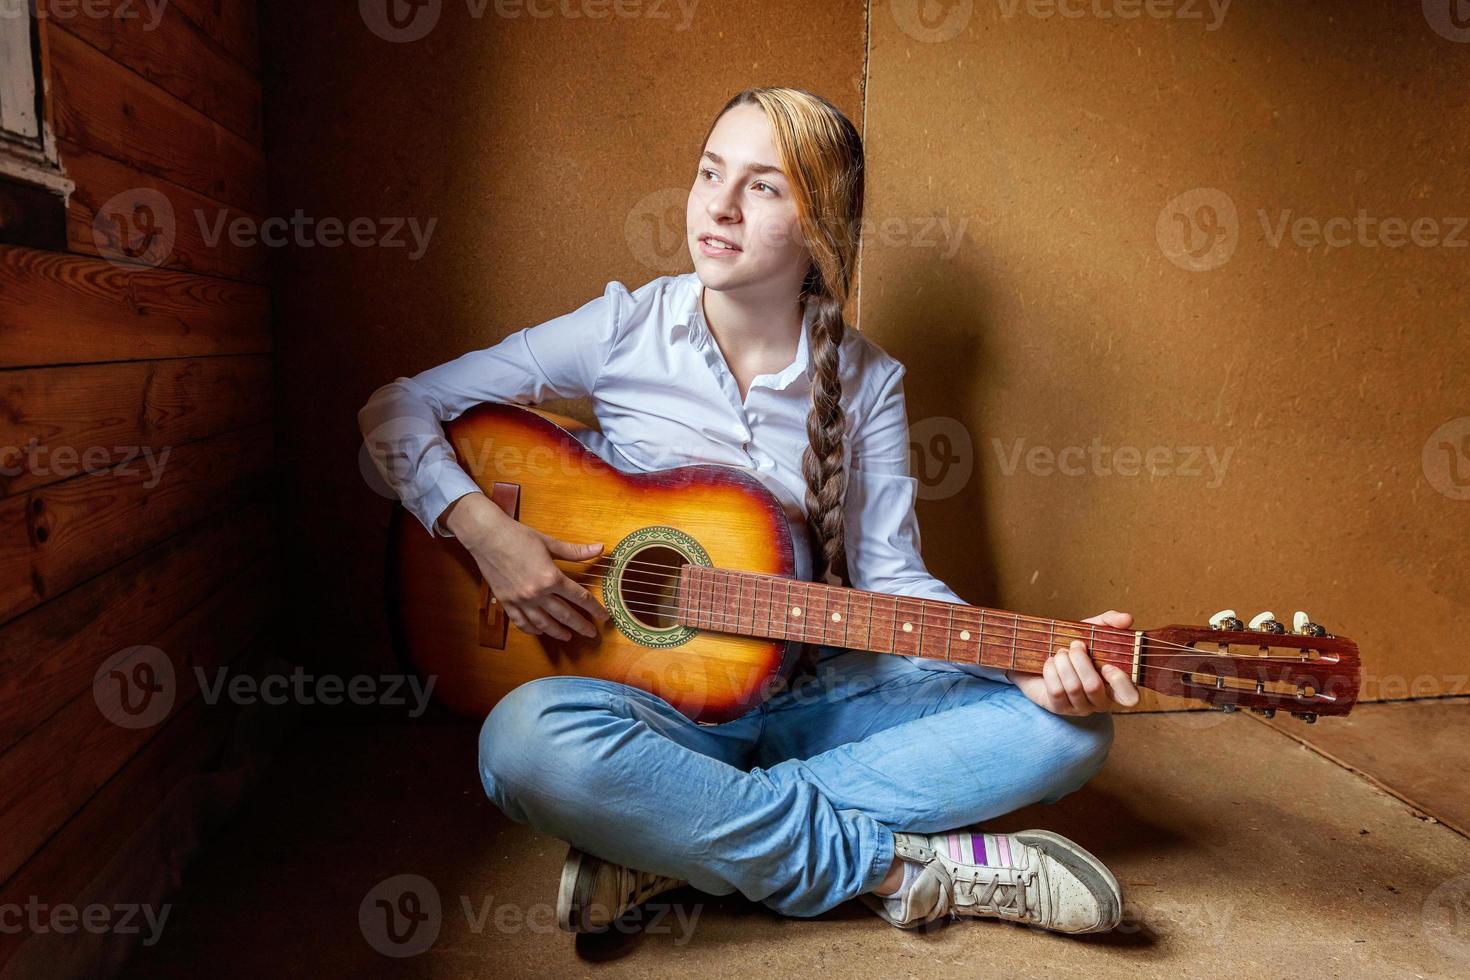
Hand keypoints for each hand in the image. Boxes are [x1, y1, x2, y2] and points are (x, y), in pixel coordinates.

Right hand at [447, 494, 609, 640]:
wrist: (487, 536)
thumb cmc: (519, 536)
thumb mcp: (549, 543)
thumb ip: (575, 551)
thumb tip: (600, 547)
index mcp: (551, 577)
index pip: (580, 597)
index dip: (595, 609)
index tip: (603, 617)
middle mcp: (537, 593)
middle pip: (565, 615)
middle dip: (581, 626)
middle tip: (591, 634)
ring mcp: (521, 600)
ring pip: (544, 624)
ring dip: (558, 632)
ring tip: (568, 637)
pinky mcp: (506, 602)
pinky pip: (522, 622)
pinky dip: (532, 630)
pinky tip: (540, 632)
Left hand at [1007, 610, 1140, 715]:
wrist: (1039, 658)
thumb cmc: (1073, 649)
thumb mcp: (1091, 632)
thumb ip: (1109, 623)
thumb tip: (1127, 618)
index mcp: (1115, 685)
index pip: (1130, 697)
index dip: (1120, 682)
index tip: (1106, 663)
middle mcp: (1100, 701)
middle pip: (1093, 687)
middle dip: (1080, 661)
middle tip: (1074, 645)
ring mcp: (1079, 708)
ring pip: (1073, 687)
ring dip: (1063, 663)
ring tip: (1060, 652)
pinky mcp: (1059, 708)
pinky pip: (1056, 691)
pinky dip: (1051, 671)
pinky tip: (1050, 662)